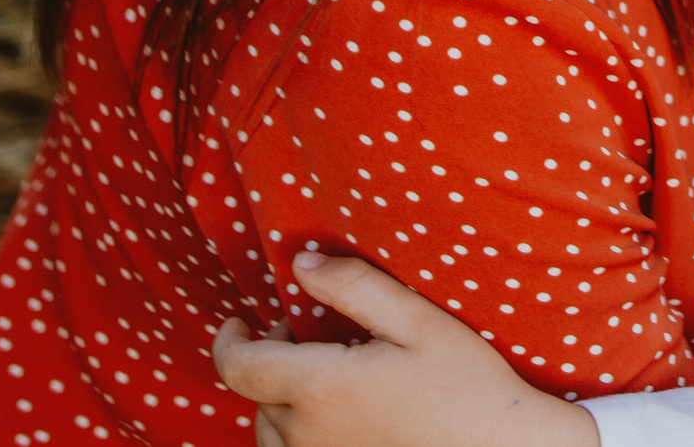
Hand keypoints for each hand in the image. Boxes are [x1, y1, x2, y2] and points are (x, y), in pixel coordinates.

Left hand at [212, 251, 598, 446]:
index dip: (228, 340)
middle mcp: (306, 434)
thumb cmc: (465, 383)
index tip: (237, 320)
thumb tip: (301, 264)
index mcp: (319, 388)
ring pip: (268, 430)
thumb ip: (354, 286)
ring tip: (317, 374)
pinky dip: (293, 430)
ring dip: (278, 398)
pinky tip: (331, 413)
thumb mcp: (416, 320)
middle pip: (256, 394)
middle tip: (304, 332)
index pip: (239, 366)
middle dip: (270, 358)